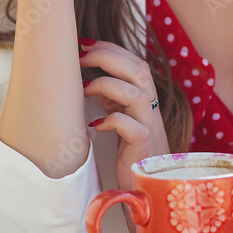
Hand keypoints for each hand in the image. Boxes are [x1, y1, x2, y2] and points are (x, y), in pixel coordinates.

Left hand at [79, 39, 169, 190]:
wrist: (148, 188)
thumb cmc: (131, 152)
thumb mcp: (123, 117)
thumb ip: (114, 97)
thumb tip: (89, 76)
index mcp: (147, 99)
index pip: (135, 63)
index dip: (112, 49)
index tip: (84, 44)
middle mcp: (151, 110)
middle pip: (139, 70)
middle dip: (108, 57)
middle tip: (80, 57)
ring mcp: (150, 128)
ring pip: (138, 95)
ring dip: (107, 85)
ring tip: (84, 89)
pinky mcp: (143, 149)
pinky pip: (134, 128)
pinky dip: (113, 121)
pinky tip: (95, 125)